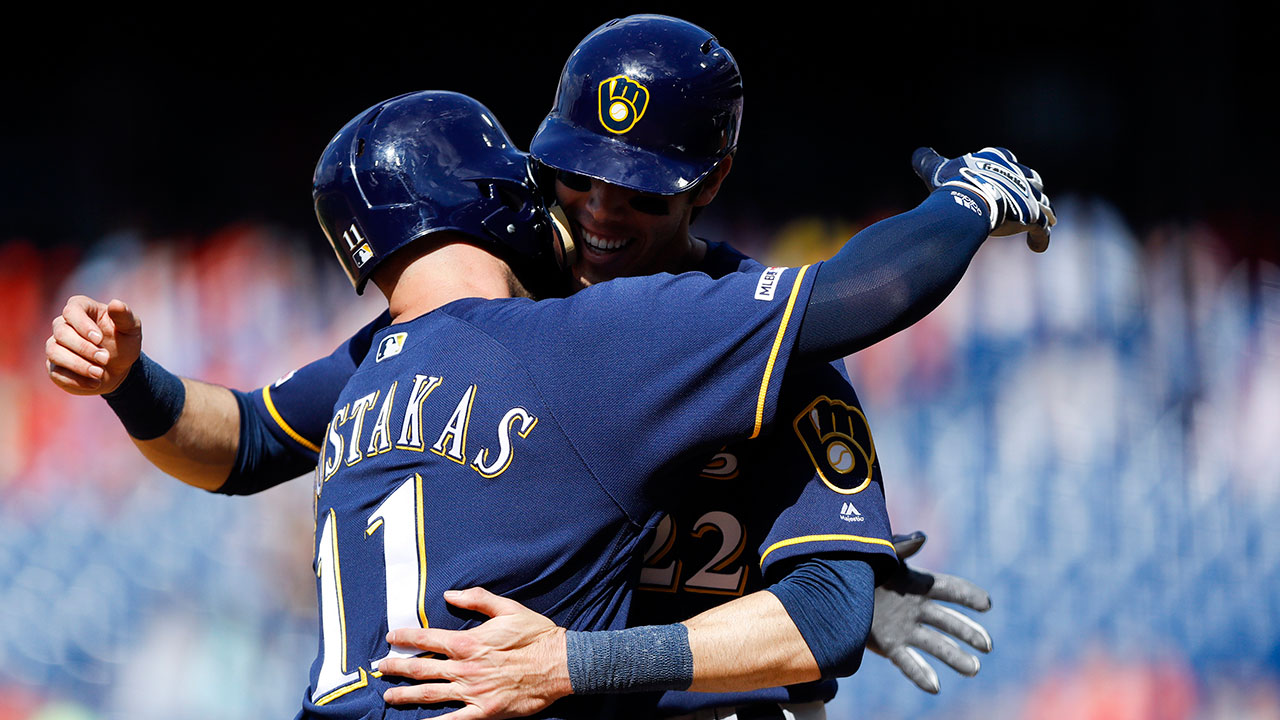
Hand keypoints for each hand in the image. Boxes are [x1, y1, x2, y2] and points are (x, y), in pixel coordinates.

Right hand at [45, 296, 142, 395]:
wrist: (120, 368)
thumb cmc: (124, 342)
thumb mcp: (131, 328)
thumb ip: (125, 316)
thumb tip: (115, 304)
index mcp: (82, 309)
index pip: (72, 310)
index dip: (82, 324)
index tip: (99, 339)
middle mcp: (64, 325)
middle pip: (61, 332)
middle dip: (84, 348)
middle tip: (105, 358)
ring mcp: (56, 346)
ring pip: (54, 352)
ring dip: (78, 364)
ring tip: (100, 373)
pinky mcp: (54, 367)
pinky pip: (57, 373)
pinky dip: (77, 380)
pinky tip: (95, 383)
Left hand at [378, 587, 570, 718]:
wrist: (560, 665)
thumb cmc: (536, 635)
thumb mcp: (508, 608)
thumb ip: (476, 600)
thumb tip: (449, 595)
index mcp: (468, 642)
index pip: (427, 638)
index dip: (406, 637)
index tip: (391, 637)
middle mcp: (465, 668)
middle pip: (421, 668)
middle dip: (396, 667)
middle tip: (381, 668)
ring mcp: (472, 692)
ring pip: (429, 694)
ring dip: (405, 695)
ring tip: (388, 696)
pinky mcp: (483, 711)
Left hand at [867, 531, 992, 694]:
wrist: (828, 587)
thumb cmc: (856, 563)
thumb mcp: (880, 551)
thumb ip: (901, 545)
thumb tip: (923, 538)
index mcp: (917, 583)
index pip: (950, 589)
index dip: (969, 595)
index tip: (986, 604)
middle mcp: (915, 608)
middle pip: (949, 622)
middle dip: (969, 632)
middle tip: (986, 645)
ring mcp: (904, 628)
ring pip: (935, 644)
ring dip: (954, 657)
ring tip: (973, 670)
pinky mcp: (889, 645)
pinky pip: (908, 662)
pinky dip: (921, 674)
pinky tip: (935, 686)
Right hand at [913, 146, 1056, 251]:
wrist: (966, 205)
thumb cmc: (951, 186)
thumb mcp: (937, 170)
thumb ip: (928, 161)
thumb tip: (918, 153)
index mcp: (998, 159)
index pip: (1007, 160)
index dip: (1006, 169)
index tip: (1001, 178)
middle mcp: (1018, 174)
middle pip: (1032, 180)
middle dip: (1030, 190)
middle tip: (1025, 201)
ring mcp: (1028, 196)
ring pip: (1042, 204)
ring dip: (1041, 213)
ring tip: (1037, 223)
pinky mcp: (1032, 217)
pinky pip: (1042, 230)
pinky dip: (1040, 239)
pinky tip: (1035, 247)